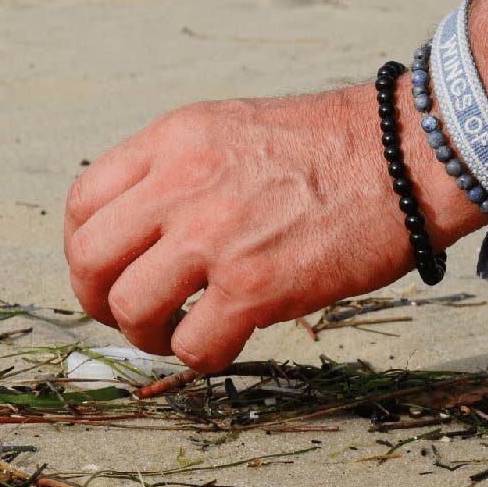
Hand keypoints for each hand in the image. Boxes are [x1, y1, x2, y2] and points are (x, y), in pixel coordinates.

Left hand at [64, 84, 478, 372]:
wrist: (406, 155)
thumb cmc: (325, 148)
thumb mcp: (227, 129)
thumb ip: (174, 172)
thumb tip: (139, 233)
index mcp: (171, 141)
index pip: (81, 202)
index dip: (82, 248)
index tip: (108, 269)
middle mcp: (181, 184)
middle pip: (88, 259)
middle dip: (95, 300)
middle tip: (127, 313)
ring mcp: (215, 235)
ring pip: (128, 308)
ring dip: (143, 334)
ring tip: (173, 331)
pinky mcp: (256, 285)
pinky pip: (193, 346)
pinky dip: (198, 356)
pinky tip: (221, 341)